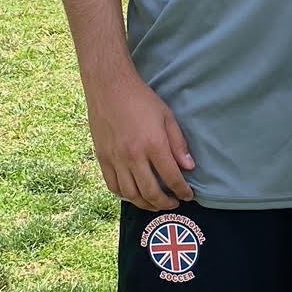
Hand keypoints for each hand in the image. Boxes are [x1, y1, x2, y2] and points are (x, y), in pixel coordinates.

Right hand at [85, 67, 195, 209]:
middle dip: (165, 203)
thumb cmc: (141, 99)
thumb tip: (189, 167)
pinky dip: (125, 195)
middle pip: (151, 192)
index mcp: (153, 145)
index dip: (182, 191)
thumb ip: (178, 144)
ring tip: (155, 203)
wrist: (109, 87)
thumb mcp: (167, 117)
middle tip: (174, 203)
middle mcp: (133, 156)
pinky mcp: (102, 158)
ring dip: (145, 204)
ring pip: (131, 194)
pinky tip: (134, 194)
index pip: (171, 178)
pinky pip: (113, 185)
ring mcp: (115, 159)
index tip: (188, 196)